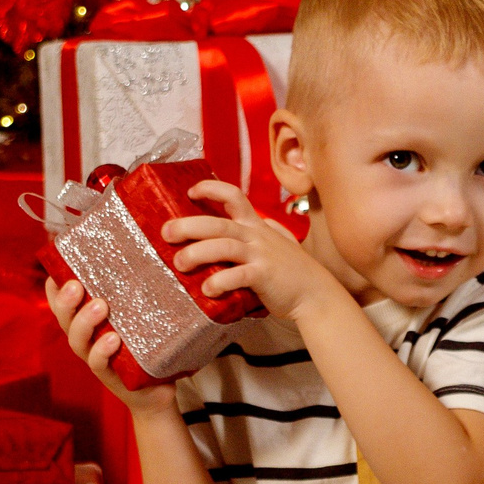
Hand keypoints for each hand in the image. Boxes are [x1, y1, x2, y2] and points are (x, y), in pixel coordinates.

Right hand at [46, 277, 175, 414]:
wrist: (157, 391)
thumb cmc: (146, 346)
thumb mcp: (139, 315)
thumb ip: (136, 291)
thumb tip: (148, 249)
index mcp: (87, 321)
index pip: (61, 302)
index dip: (54, 288)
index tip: (56, 271)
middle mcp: (86, 338)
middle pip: (64, 318)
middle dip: (66, 301)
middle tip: (76, 285)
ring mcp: (95, 357)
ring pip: (78, 340)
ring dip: (84, 322)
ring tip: (99, 306)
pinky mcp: (111, 376)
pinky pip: (99, 363)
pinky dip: (102, 351)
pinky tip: (112, 340)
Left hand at [162, 179, 343, 323]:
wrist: (316, 294)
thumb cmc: (291, 272)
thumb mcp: (275, 244)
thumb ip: (257, 235)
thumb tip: (233, 232)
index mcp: (256, 225)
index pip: (233, 195)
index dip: (210, 189)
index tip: (190, 191)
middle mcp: (257, 235)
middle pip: (218, 223)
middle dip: (188, 225)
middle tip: (166, 232)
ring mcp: (261, 255)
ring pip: (224, 245)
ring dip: (197, 253)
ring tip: (179, 263)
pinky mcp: (264, 275)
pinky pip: (238, 275)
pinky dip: (220, 281)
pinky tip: (207, 289)